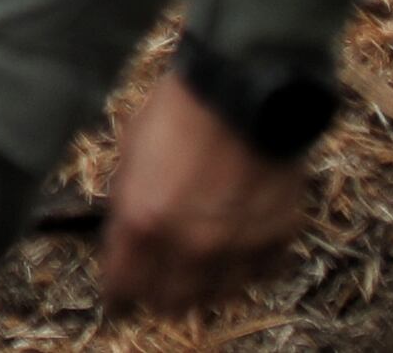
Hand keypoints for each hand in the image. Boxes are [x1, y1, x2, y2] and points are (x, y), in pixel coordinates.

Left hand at [98, 65, 316, 312]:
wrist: (242, 88)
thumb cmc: (179, 111)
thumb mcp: (130, 155)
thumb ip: (128, 205)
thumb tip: (126, 235)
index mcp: (143, 223)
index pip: (123, 287)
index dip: (118, 292)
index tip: (117, 294)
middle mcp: (189, 246)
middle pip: (168, 304)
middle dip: (156, 296)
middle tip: (155, 282)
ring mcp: (236, 247)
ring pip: (214, 297)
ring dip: (201, 287)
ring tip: (195, 268)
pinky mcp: (276, 239)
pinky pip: (257, 274)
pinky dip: (244, 268)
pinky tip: (234, 250)